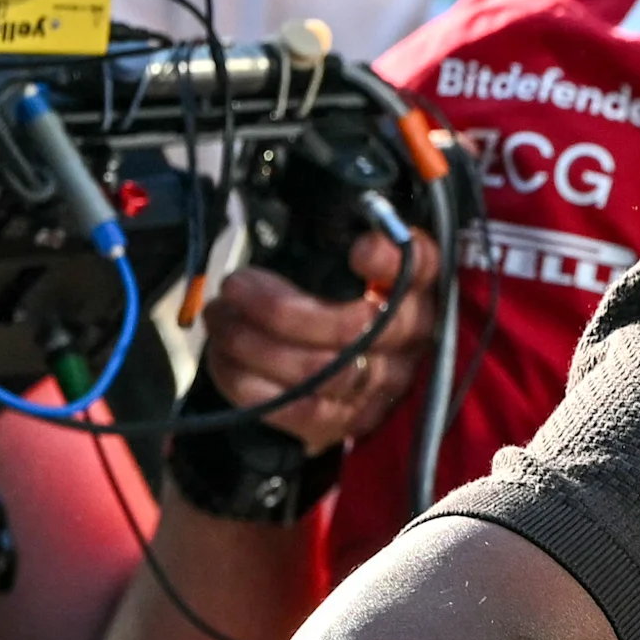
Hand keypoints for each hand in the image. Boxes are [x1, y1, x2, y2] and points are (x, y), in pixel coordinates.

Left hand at [198, 231, 442, 455]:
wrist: (334, 383)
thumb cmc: (332, 306)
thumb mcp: (341, 268)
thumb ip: (330, 247)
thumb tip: (294, 216)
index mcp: (414, 290)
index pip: (421, 269)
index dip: (392, 262)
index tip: (357, 249)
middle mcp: (407, 341)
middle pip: (351, 328)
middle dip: (277, 309)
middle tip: (234, 287)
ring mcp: (378, 387)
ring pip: (316, 371)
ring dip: (251, 344)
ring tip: (219, 318)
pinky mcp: (345, 422)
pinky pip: (294, 408)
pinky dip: (248, 382)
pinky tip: (224, 359)